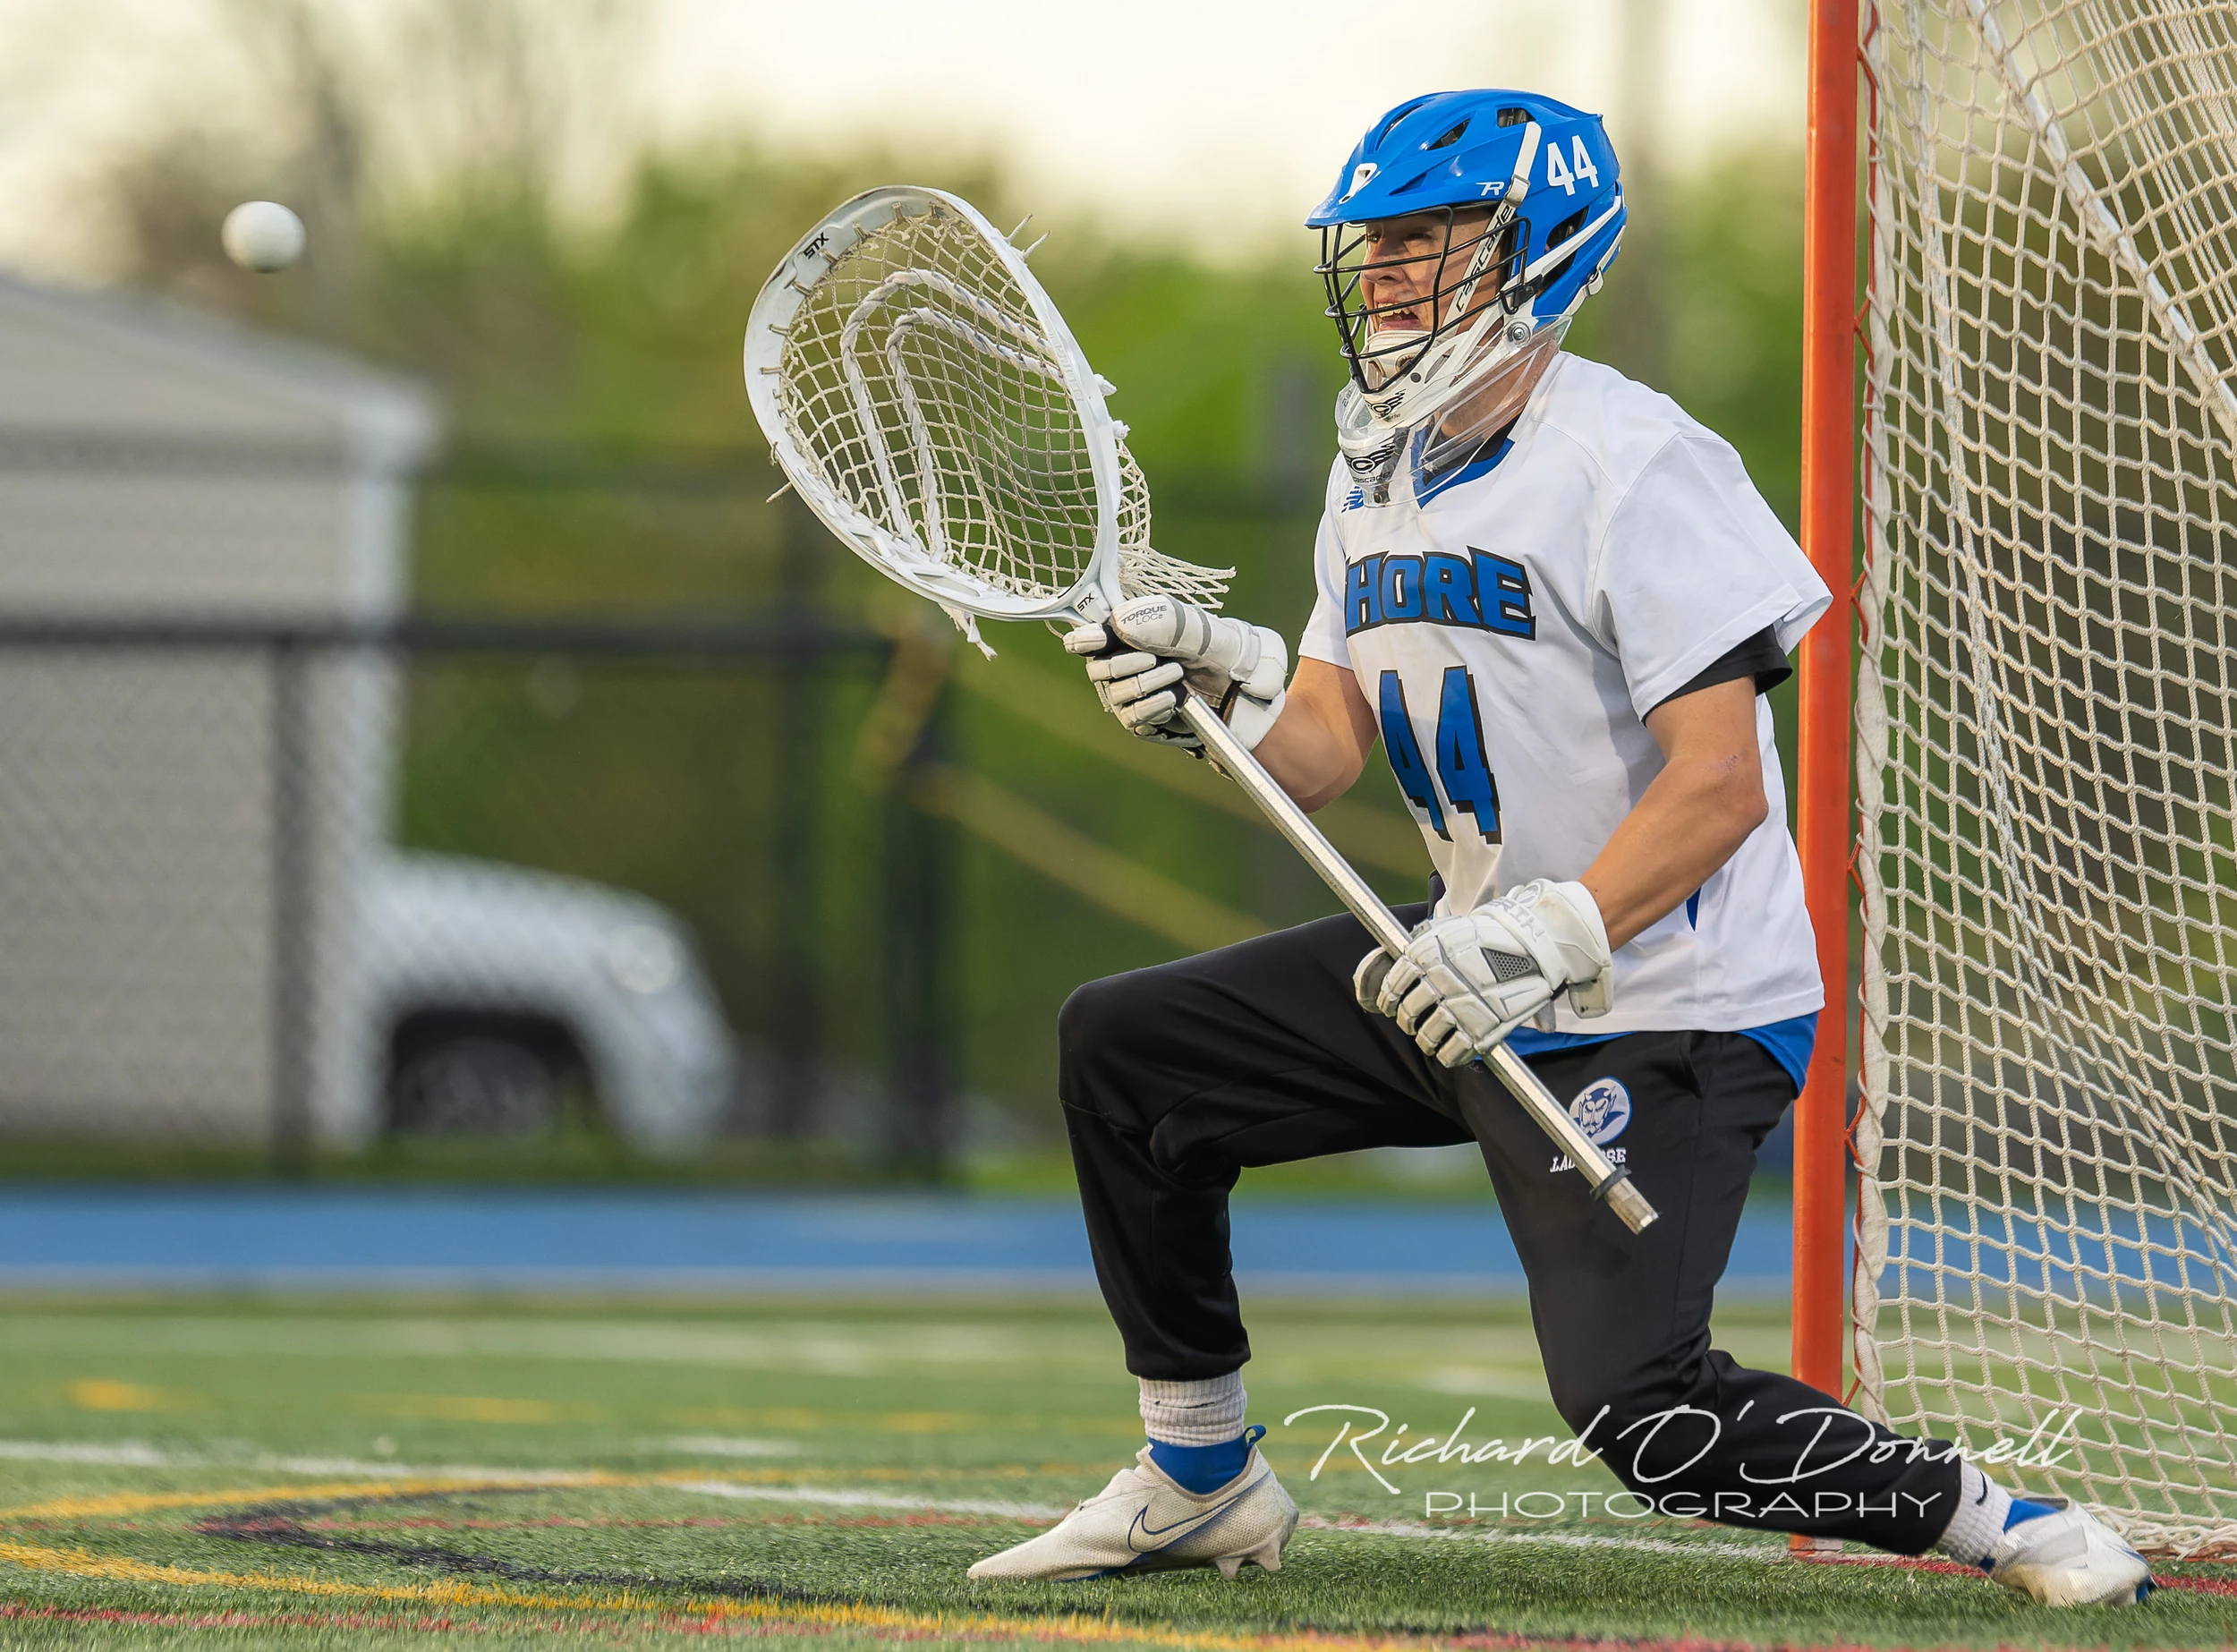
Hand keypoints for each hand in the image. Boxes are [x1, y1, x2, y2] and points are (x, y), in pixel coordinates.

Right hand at [1063, 595, 1288, 750]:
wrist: (1255, 693)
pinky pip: (1134, 718)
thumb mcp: (1202, 630)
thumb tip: (1119, 623)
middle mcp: (1129, 665)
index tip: (1094, 639)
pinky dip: (1154, 706)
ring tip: (1178, 676)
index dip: (1085, 637)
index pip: (1090, 636)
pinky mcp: (1147, 723)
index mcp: (1135, 635)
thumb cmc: (1228, 654)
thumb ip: (1163, 623)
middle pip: (1097, 668)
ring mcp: (1136, 697)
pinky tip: (1176, 699)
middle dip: (1124, 663)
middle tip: (1155, 659)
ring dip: (1146, 684)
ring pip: (1115, 695)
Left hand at [1352, 880, 1613, 1067]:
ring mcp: (1459, 1007)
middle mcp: (1437, 981)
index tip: (1389, 1006)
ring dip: (1425, 1041)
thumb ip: (1424, 946)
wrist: (1536, 942)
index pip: (1392, 986)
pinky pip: (1452, 1052)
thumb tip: (1398, 956)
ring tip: (1429, 1041)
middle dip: (1407, 1021)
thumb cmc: (1492, 934)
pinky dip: (1447, 1056)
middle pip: (1408, 1014)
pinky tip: (1448, 1053)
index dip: (1388, 1000)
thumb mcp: (1449, 930)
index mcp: (1425, 955)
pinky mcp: (1481, 1028)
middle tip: (1412, 1023)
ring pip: (1426, 1036)